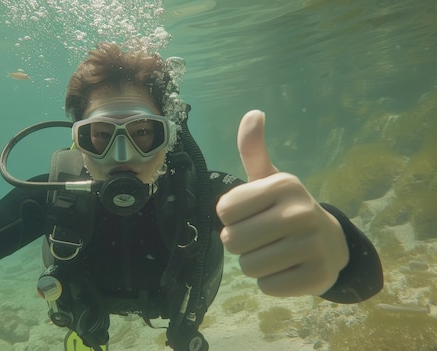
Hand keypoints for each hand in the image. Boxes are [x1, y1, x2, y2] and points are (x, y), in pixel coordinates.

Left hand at [215, 110, 348, 296]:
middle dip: (240, 243)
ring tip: (275, 252)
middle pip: (232, 241)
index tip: (251, 214)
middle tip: (262, 237)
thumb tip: (253, 113)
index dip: (231, 217)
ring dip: (255, 264)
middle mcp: (300, 212)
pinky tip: (288, 269)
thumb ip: (253, 150)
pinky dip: (272, 283)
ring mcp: (313, 246)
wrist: (331, 242)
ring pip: (248, 267)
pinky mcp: (318, 277)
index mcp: (284, 185)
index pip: (224, 211)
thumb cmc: (287, 209)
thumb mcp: (270, 179)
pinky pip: (268, 287)